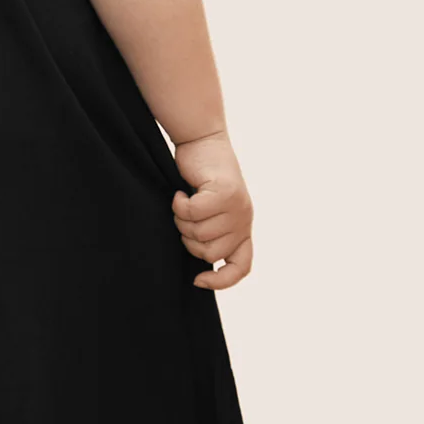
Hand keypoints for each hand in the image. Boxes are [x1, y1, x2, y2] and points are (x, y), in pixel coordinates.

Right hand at [170, 130, 253, 289]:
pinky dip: (179, 204)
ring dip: (182, 219)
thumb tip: (198, 264)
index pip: (241, 266)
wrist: (203, 141)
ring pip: (199, 233)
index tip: (197, 280)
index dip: (221, 281)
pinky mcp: (224, 192)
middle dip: (188, 238)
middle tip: (185, 216)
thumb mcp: (209, 212)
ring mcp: (237, 207)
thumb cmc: (199, 178)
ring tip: (184, 201)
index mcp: (242, 228)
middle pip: (208, 252)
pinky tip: (181, 192)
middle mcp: (244, 220)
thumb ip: (210, 233)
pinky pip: (193, 212)